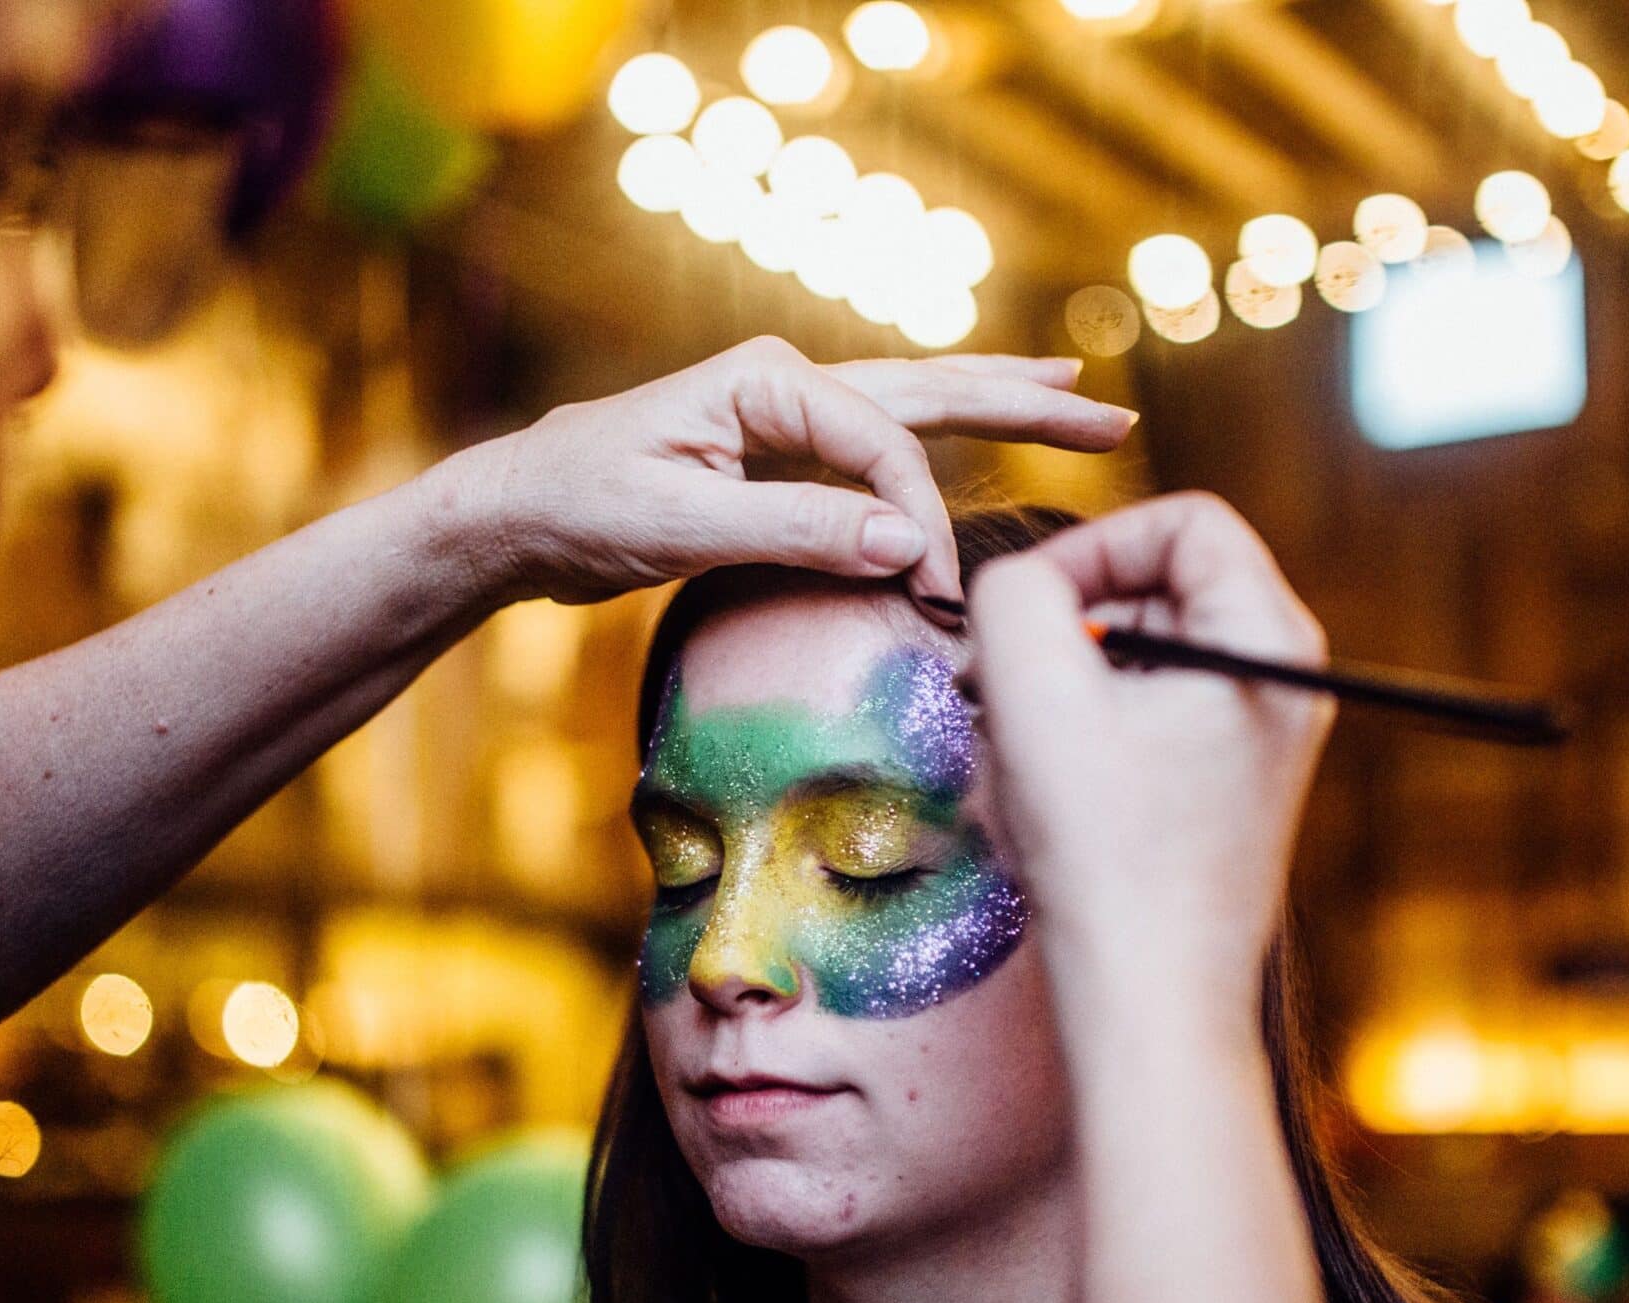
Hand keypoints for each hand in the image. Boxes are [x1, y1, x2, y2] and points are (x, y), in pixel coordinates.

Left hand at [454, 336, 1133, 607]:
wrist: (515, 510)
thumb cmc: (579, 508)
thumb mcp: (680, 526)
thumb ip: (796, 529)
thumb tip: (906, 539)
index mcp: (767, 382)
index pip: (885, 447)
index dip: (922, 520)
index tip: (934, 595)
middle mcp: (788, 381)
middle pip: (931, 390)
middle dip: (1024, 403)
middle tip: (1113, 414)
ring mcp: (788, 412)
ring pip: (917, 402)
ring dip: (999, 402)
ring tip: (1076, 392)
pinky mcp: (783, 450)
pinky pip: (885, 435)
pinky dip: (943, 430)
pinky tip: (981, 422)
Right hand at [962, 494, 1331, 1017]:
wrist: (1150, 1000)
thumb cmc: (1106, 854)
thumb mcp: (1036, 690)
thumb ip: (1015, 591)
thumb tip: (1017, 581)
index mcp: (1269, 639)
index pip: (1183, 520)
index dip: (1093, 544)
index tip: (1027, 607)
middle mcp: (1282, 680)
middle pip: (1160, 585)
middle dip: (1068, 621)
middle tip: (1003, 684)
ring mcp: (1256, 738)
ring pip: (1140, 654)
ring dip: (1064, 685)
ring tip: (1027, 752)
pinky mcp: (1221, 788)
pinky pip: (1140, 717)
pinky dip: (1081, 735)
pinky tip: (1051, 796)